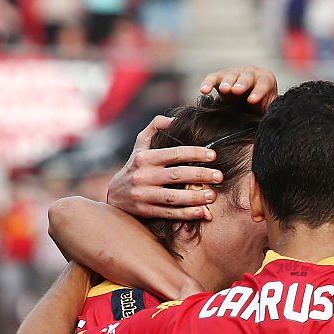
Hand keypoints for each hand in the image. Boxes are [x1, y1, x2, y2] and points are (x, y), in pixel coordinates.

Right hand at [107, 115, 222, 219]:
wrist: (114, 195)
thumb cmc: (135, 166)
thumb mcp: (140, 144)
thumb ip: (156, 127)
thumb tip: (175, 118)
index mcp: (144, 158)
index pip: (174, 153)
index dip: (195, 153)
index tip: (213, 155)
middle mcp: (143, 176)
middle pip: (176, 175)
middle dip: (200, 175)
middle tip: (219, 176)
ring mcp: (143, 195)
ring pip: (173, 197)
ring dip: (195, 197)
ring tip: (213, 195)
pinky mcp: (145, 211)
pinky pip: (169, 213)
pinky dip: (186, 214)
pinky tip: (202, 213)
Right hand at [199, 65, 277, 112]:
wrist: (248, 104)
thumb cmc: (261, 107)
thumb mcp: (268, 110)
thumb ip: (269, 113)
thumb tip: (269, 125)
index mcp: (265, 80)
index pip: (263, 84)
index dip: (258, 92)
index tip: (252, 101)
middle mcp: (251, 73)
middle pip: (247, 76)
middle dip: (242, 83)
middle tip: (237, 90)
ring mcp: (235, 74)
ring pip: (231, 75)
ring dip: (227, 82)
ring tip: (224, 89)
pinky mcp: (220, 78)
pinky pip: (213, 78)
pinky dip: (208, 83)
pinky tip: (204, 90)